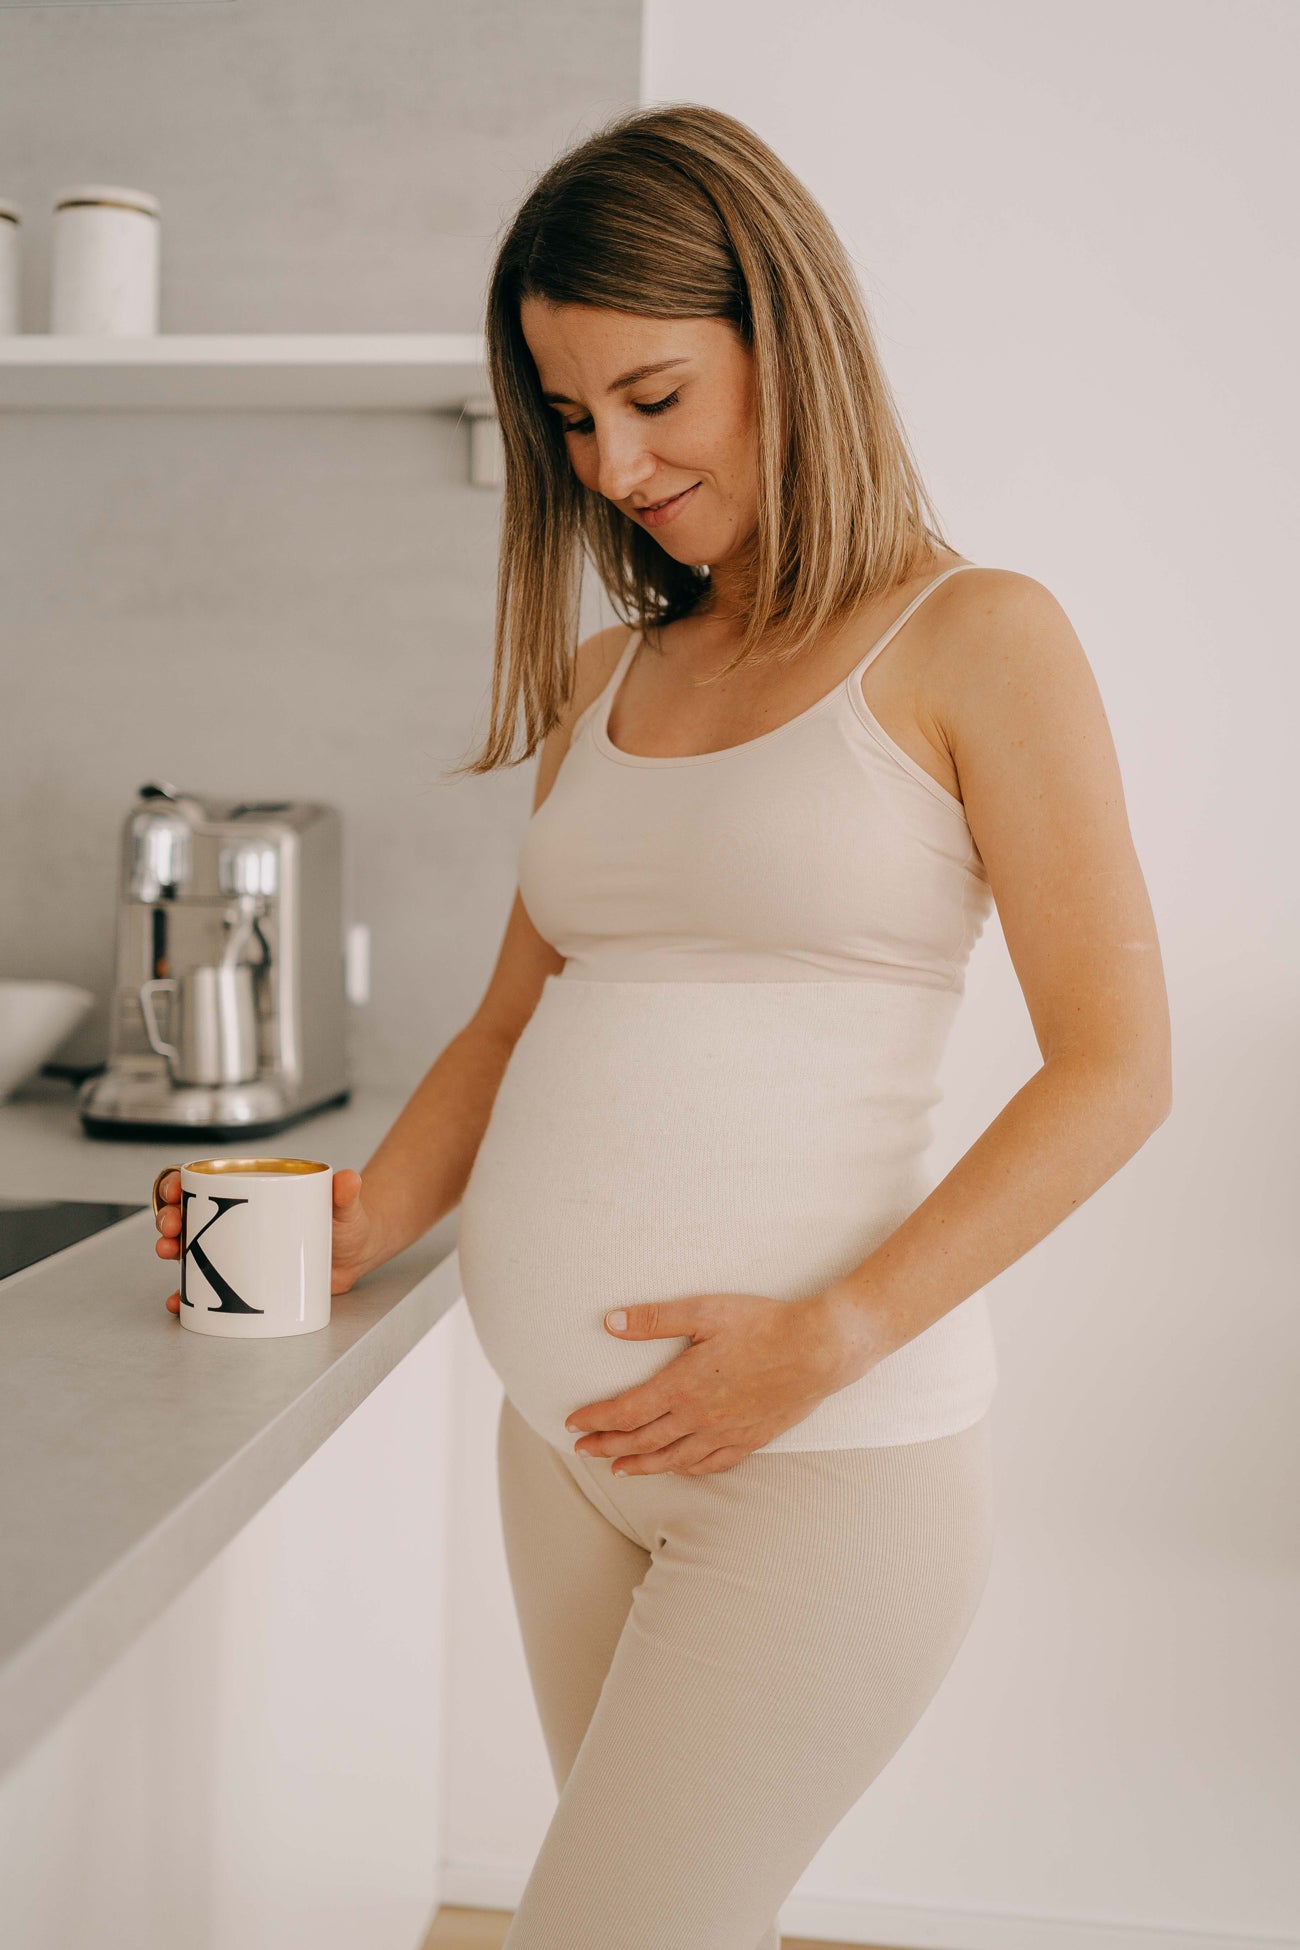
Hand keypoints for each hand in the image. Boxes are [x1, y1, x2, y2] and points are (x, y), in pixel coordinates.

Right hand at [153, 1167, 389, 1315]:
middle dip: (171, 1217)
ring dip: (171, 1248)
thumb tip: (349, 1179)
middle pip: (192, 1214)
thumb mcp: (345, 1206)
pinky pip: (208, 1285)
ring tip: (168, 1252)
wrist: (356, 1255)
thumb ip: (346, 1194)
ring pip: (192, 1246)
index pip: (208, 1182)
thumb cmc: (346, 1222)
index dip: (181, 1183)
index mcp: (255, 1193)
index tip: (173, 1190)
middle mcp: (239, 1220)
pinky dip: (188, 1294)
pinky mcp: (245, 1278)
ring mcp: (239, 1249)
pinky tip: (177, 1301)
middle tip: (170, 1227)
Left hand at [564, 1289, 872, 1474]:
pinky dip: (684, 1469)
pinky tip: (676, 1468)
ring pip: (672, 1459)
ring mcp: (724, 1434)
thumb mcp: (704, 1311)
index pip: (626, 1411)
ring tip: (618, 1468)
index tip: (572, 1423)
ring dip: (640, 1465)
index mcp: (682, 1386)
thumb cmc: (762, 1325)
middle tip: (583, 1450)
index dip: (595, 1419)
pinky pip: (709, 1465)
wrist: (818, 1350)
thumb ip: (654, 1319)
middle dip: (607, 1446)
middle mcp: (698, 1418)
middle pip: (642, 1441)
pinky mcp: (749, 1440)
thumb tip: (609, 1322)